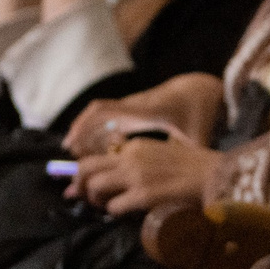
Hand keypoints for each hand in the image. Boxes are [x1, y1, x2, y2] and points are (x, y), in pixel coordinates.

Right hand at [62, 73, 224, 156]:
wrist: (198, 90)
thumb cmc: (198, 113)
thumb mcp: (196, 135)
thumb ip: (188, 156)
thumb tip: (179, 178)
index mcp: (146, 112)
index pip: (108, 112)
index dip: (89, 126)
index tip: (77, 144)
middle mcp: (134, 105)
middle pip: (97, 112)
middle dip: (82, 130)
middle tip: (71, 152)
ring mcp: (131, 105)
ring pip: (99, 113)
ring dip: (86, 129)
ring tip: (75, 151)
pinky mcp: (132, 109)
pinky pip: (106, 115)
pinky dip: (95, 127)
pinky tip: (90, 145)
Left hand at [69, 133, 215, 215]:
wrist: (215, 174)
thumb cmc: (193, 167)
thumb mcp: (161, 153)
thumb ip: (139, 158)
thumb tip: (120, 167)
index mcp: (134, 147)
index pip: (95, 158)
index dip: (82, 175)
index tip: (80, 187)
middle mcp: (130, 158)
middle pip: (85, 170)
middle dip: (78, 187)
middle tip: (81, 199)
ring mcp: (136, 176)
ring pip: (94, 188)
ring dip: (95, 202)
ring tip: (105, 208)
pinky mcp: (144, 195)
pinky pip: (113, 207)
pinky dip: (114, 213)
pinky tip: (123, 214)